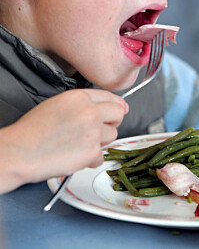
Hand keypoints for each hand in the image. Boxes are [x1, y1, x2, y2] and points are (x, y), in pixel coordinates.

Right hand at [0, 89, 127, 191]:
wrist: (21, 152)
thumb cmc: (33, 131)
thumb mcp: (58, 105)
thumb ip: (82, 104)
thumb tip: (104, 108)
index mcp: (80, 98)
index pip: (110, 97)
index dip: (117, 105)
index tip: (120, 110)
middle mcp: (90, 112)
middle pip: (118, 114)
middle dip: (112, 122)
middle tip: (100, 129)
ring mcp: (93, 131)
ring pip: (112, 136)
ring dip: (100, 142)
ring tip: (80, 144)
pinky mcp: (92, 151)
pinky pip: (102, 156)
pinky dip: (92, 159)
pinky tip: (76, 156)